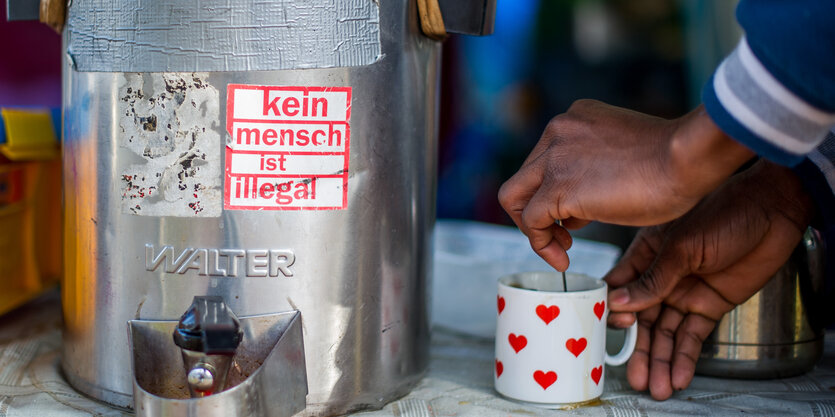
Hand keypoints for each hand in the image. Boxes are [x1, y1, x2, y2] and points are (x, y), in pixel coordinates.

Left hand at [498, 99, 752, 270]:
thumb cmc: (673, 162)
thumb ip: (595, 171)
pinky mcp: (558, 186)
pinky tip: (563, 259)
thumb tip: (578, 207)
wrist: (687, 157)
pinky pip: (531, 221)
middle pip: (523, 178)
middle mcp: (557, 131)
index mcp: (574, 120)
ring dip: (533, 229)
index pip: (544, 160)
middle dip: (537, 211)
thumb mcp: (623, 157)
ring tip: (562, 248)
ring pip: (513, 198)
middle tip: (562, 234)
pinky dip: (541, 245)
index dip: (553, 192)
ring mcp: (554, 157)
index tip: (572, 216)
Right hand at [604, 160, 813, 399]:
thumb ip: (652, 280)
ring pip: (665, 333)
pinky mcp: (710, 306)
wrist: (772, 213)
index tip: (605, 334)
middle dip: (639, 349)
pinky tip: (679, 375)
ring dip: (660, 359)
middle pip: (642, 320)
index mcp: (645, 255)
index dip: (612, 312)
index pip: (619, 288)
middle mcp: (661, 277)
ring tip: (656, 387)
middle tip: (635, 377)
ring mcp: (685, 293)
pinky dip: (685, 356)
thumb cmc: (722, 212)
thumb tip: (619, 304)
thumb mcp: (681, 246)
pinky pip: (693, 335)